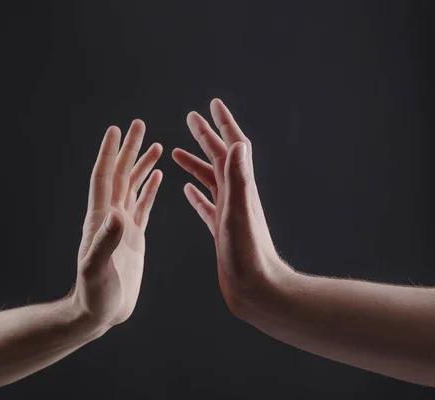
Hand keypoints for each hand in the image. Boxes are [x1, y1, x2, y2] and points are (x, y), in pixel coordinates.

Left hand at [71, 120, 162, 328]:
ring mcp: (123, 225)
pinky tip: (157, 177)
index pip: (104, 177)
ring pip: (133, 186)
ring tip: (156, 145)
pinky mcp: (134, 237)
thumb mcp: (96, 269)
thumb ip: (105, 242)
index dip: (109, 153)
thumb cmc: (95, 294)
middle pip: (120, 174)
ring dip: (142, 165)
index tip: (116, 129)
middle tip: (139, 125)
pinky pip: (143, 206)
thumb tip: (116, 214)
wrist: (101, 312)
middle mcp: (110, 216)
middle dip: (129, 149)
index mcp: (100, 218)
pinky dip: (149, 189)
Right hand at [172, 99, 292, 313]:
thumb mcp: (240, 213)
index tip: (213, 104)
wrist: (257, 290)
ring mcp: (229, 213)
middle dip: (206, 136)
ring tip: (176, 151)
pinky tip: (187, 190)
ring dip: (195, 163)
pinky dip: (196, 194)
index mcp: (240, 188)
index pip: (232, 147)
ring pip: (210, 180)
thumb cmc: (249, 256)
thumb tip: (236, 144)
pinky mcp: (222, 231)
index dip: (224, 124)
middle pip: (219, 158)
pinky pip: (206, 206)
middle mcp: (236, 197)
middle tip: (191, 117)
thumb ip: (238, 179)